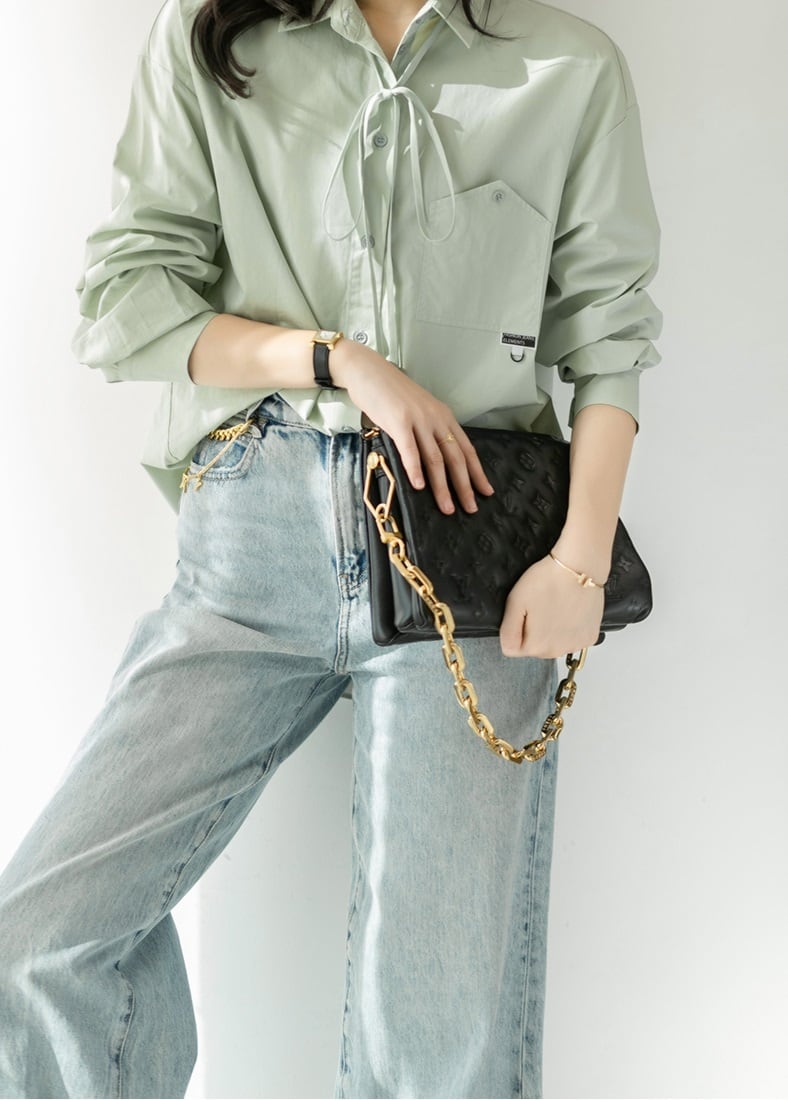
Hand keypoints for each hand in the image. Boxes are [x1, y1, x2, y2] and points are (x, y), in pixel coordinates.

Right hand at [332, 342, 494, 513]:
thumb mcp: (418, 411)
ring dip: (442, 486)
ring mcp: (418, 419)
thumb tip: (435, 462)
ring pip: (435, 458)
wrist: (368, 371)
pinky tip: (419, 486)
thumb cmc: (390, 394)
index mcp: (443, 416)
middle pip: (456, 457)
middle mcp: (435, 418)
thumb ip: (428, 432)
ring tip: (446, 507)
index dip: (477, 472)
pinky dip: (415, 469)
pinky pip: (410, 449)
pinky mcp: (398, 421)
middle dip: (464, 486)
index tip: (485, 491)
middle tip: (470, 507)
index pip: (466, 448)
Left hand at [499, 554, 604, 658]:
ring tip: (556, 606)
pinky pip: (573, 638)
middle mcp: (557, 651)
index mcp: (536, 646)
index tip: (525, 612)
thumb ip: (507, 630)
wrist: (580, 566)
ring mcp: (576, 645)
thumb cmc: (548, 580)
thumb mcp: (515, 602)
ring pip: (554, 644)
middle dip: (534, 631)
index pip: (513, 648)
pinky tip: (570, 611)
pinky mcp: (590, 637)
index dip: (515, 628)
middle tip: (540, 606)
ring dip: (553, 630)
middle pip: (535, 648)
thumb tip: (507, 647)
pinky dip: (570, 628)